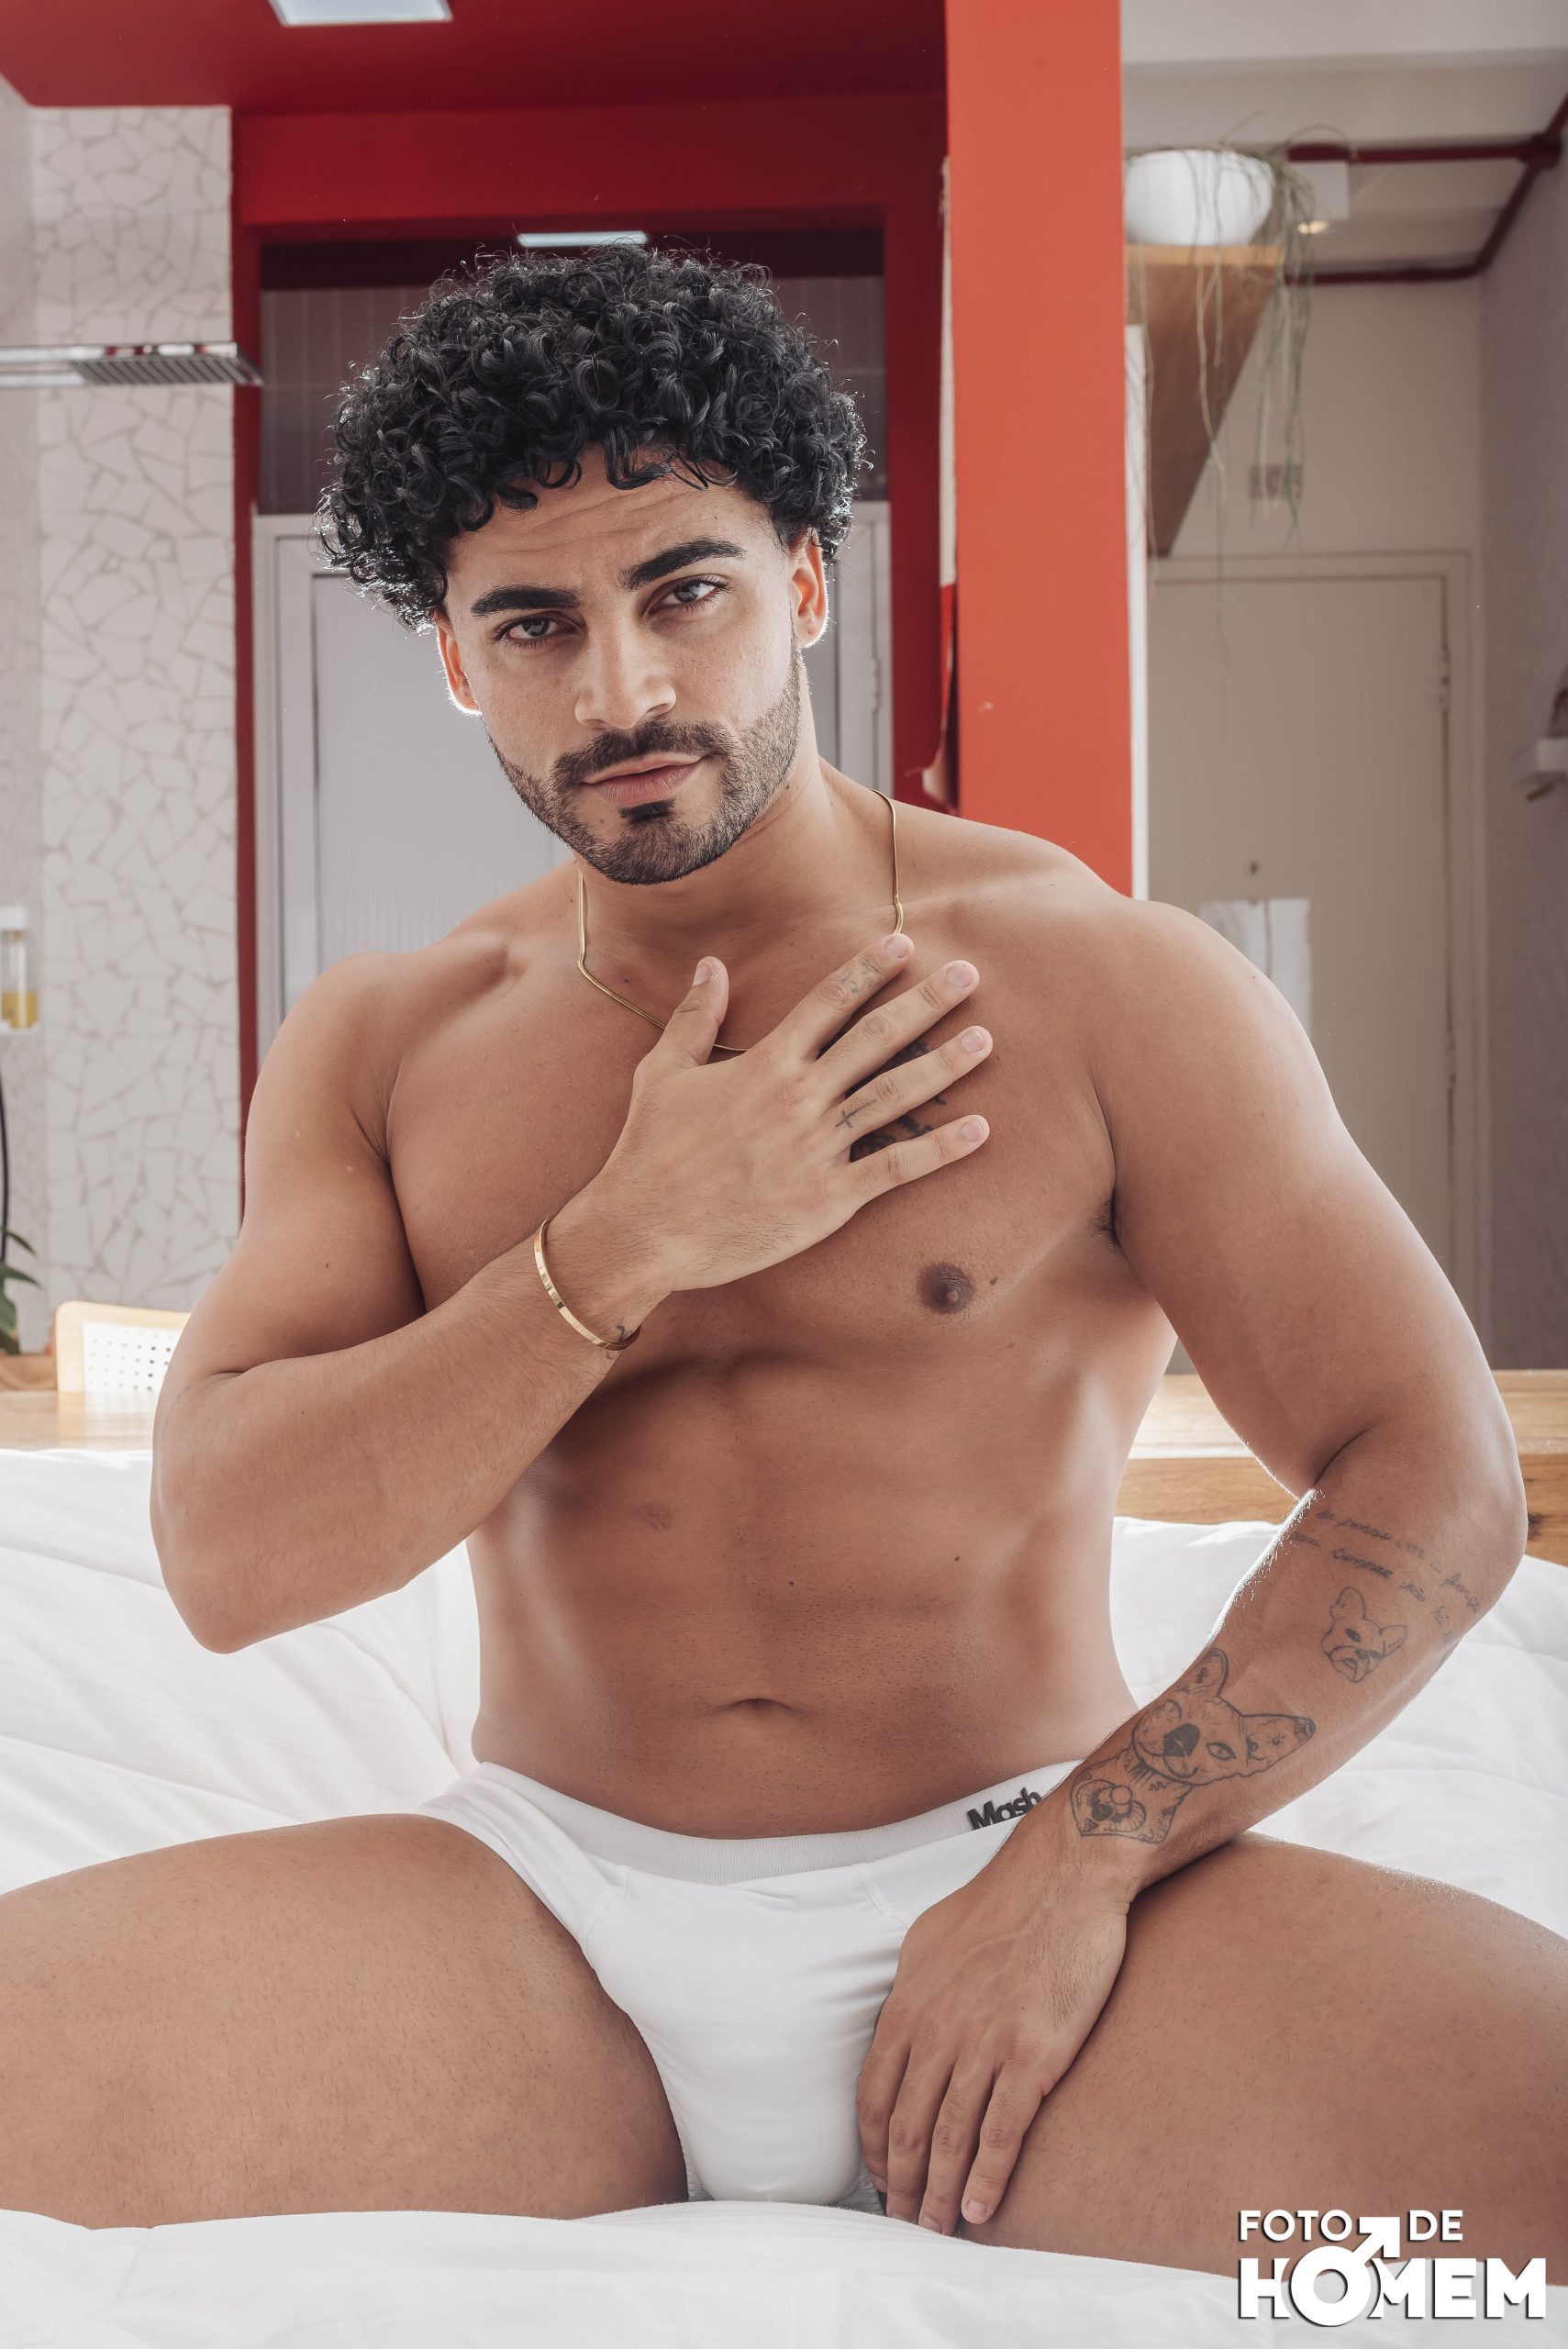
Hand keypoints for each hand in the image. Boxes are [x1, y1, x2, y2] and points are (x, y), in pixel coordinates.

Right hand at [588, 933, 991, 1292]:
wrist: (643, 1230)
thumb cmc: (647, 1152)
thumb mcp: (661, 1074)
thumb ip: (693, 1017)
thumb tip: (710, 964)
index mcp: (763, 1064)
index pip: (827, 1002)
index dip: (868, 969)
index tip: (903, 944)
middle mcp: (798, 1098)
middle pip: (875, 1038)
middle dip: (925, 1003)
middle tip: (969, 975)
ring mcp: (816, 1148)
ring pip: (895, 1095)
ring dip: (943, 1065)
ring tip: (985, 1040)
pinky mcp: (827, 1199)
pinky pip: (895, 1168)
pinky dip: (940, 1149)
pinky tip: (979, 1130)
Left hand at [855, 1829, 1129, 2235]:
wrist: (1064, 1879)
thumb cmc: (1001, 1904)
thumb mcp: (930, 1940)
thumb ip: (912, 1990)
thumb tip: (901, 2024)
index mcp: (908, 2004)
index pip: (874, 2094)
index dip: (875, 2145)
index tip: (881, 2176)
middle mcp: (936, 2030)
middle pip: (907, 2127)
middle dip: (903, 2183)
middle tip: (905, 2221)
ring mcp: (983, 2045)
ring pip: (950, 2139)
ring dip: (940, 2194)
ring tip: (938, 2228)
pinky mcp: (1031, 2056)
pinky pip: (1000, 2134)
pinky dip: (986, 2180)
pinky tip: (980, 2209)